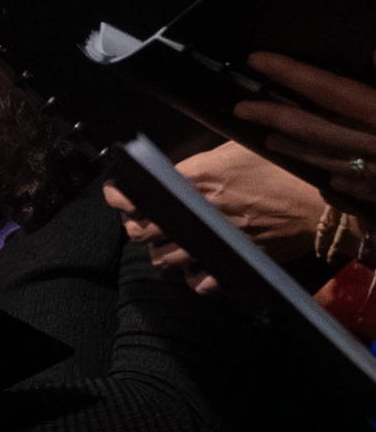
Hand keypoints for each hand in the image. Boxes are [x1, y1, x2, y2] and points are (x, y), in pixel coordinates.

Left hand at [106, 140, 328, 294]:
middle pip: (146, 228)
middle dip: (136, 226)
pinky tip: (194, 273)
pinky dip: (194, 278)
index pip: (145, 191)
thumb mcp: (234, 151)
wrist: (316, 203)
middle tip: (139, 221)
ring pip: (166, 256)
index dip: (121, 196)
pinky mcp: (233, 260)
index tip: (114, 195)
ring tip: (164, 246)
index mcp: (199, 178)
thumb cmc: (278, 170)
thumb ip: (200, 162)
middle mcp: (201, 210)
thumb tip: (172, 169)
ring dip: (160, 252)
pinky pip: (202, 280)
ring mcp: (215, 239)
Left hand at [236, 53, 375, 206]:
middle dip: (274, 116)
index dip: (291, 74)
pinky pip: (350, 188)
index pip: (328, 90)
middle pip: (312, 128)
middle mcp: (372, 146)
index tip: (258, 61)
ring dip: (294, 149)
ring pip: (325, 160)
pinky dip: (332, 177)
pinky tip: (324, 175)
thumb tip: (374, 52)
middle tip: (241, 109)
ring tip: (269, 139)